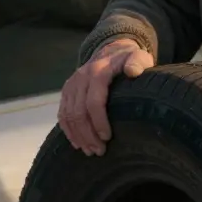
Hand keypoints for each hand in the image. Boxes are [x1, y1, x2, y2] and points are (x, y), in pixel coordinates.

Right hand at [58, 38, 153, 155]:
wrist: (111, 50)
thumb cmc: (128, 59)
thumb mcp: (138, 56)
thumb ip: (138, 62)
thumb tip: (133, 72)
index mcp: (98, 72)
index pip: (94, 101)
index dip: (99, 122)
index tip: (108, 138)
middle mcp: (81, 78)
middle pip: (79, 112)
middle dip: (88, 135)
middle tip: (99, 151)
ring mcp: (72, 85)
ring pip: (68, 115)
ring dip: (78, 136)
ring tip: (90, 151)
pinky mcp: (66, 91)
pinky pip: (62, 113)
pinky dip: (68, 130)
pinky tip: (77, 143)